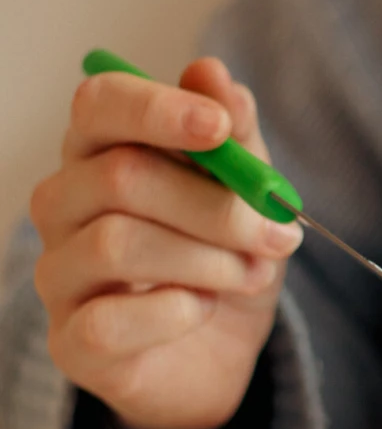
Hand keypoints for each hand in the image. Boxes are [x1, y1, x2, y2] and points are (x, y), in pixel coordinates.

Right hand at [29, 58, 300, 428]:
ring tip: (252, 272)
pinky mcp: (71, 342)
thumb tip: (213, 73)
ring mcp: (58, 275)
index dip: (158, 108)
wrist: (216, 356)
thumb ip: (233, 140)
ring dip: (209, 259)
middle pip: (122, 175)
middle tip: (277, 234)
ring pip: (119, 242)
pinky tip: (204, 309)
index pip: (99, 104)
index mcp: (100, 154)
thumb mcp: (246, 196)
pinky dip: (178, 311)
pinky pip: (112, 319)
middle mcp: (62, 206)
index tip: (220, 127)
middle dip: (217, 206)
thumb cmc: (221, 260)